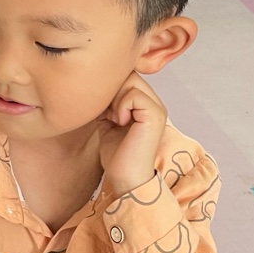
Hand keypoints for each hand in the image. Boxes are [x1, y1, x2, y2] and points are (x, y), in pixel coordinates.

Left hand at [96, 72, 166, 196]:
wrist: (125, 177)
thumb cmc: (117, 154)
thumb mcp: (108, 121)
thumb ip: (108, 102)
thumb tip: (96, 82)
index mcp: (145, 103)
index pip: (125, 75)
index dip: (109, 87)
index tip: (102, 110)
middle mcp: (154, 102)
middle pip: (128, 74)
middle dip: (111, 91)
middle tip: (107, 114)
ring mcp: (157, 107)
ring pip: (131, 80)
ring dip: (115, 99)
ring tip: (114, 119)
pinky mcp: (156, 114)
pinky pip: (134, 94)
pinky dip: (121, 107)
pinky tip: (120, 122)